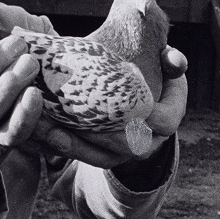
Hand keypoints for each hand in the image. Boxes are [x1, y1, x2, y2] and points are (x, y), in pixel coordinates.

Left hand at [27, 73, 188, 168]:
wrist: (132, 88)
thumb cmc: (149, 68)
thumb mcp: (164, 61)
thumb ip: (172, 59)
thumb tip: (175, 61)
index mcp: (170, 117)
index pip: (164, 121)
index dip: (147, 115)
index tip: (122, 102)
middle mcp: (151, 140)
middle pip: (128, 145)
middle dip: (101, 135)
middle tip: (73, 118)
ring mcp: (126, 152)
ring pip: (103, 158)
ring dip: (76, 147)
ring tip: (50, 130)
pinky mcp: (104, 156)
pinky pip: (85, 158)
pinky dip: (65, 148)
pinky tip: (44, 133)